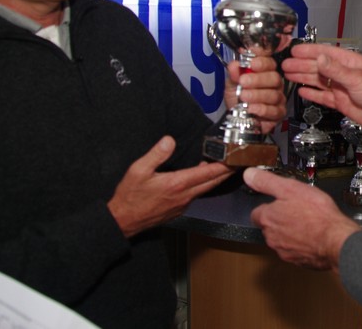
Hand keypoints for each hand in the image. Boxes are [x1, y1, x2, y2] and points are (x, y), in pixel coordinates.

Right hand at [108, 136, 232, 237]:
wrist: (123, 221)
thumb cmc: (129, 197)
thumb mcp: (138, 170)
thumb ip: (156, 154)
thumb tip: (170, 140)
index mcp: (178, 184)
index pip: (208, 173)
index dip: (224, 165)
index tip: (236, 158)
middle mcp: (184, 195)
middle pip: (213, 182)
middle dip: (227, 172)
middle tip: (238, 161)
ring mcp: (183, 204)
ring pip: (206, 189)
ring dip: (216, 178)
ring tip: (224, 167)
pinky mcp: (178, 209)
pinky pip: (196, 195)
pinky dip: (203, 185)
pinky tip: (201, 179)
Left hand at [224, 56, 286, 133]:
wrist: (237, 118)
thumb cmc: (237, 99)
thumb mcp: (231, 84)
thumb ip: (233, 74)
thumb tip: (234, 65)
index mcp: (265, 72)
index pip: (269, 62)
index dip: (262, 61)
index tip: (251, 63)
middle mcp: (274, 84)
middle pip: (274, 78)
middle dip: (258, 79)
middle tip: (243, 81)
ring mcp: (278, 98)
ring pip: (274, 95)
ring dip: (257, 95)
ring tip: (243, 96)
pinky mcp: (279, 113)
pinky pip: (274, 111)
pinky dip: (262, 109)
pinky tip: (251, 108)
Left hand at [244, 167, 359, 271]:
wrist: (335, 241)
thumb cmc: (316, 214)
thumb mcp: (291, 188)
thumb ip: (267, 182)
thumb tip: (249, 175)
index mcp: (268, 218)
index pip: (257, 214)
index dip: (268, 207)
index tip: (278, 203)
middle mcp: (272, 237)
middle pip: (269, 227)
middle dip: (279, 219)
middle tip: (295, 210)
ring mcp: (284, 251)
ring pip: (281, 239)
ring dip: (290, 232)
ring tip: (306, 222)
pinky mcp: (297, 260)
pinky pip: (295, 250)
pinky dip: (301, 243)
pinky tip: (313, 235)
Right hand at [281, 44, 361, 144]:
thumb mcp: (356, 78)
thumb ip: (336, 70)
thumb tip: (319, 59)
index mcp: (349, 62)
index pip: (325, 53)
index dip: (309, 51)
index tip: (294, 50)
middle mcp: (343, 73)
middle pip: (318, 67)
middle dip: (301, 65)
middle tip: (285, 64)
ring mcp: (341, 88)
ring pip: (318, 81)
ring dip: (303, 77)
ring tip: (288, 75)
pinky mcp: (340, 102)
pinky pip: (322, 96)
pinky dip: (312, 94)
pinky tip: (302, 91)